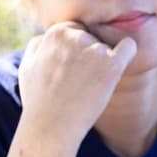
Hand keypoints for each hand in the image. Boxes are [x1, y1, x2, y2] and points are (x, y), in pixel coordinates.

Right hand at [18, 22, 137, 144]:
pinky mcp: (112, 65)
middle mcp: (76, 36)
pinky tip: (119, 67)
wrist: (51, 126)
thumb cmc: (38, 101)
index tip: (72, 69)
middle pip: (92, 38)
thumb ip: (38, 46)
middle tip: (79, 80)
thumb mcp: (27, 67)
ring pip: (107, 48)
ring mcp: (95, 50)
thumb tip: (46, 37)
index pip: (76, 30)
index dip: (75, 50)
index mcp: (56, 33)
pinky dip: (128, 53)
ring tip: (89, 86)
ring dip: (103, 64)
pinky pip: (129, 48)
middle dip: (89, 56)